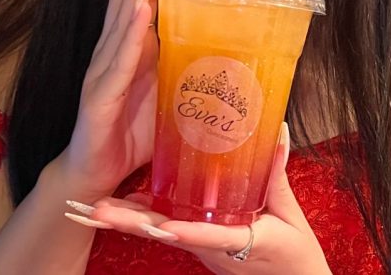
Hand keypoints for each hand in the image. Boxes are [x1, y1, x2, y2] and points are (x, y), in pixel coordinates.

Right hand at [57, 0, 205, 197]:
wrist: (97, 180)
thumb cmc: (134, 137)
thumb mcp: (172, 98)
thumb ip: (192, 74)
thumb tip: (234, 58)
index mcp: (133, 52)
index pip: (144, 3)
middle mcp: (114, 54)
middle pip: (128, 0)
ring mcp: (103, 73)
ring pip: (119, 21)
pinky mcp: (97, 97)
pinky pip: (115, 62)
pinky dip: (128, 34)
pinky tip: (140, 13)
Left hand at [81, 123, 331, 274]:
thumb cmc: (296, 256)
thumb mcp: (291, 217)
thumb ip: (277, 176)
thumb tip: (273, 133)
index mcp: (240, 244)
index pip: (210, 239)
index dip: (186, 232)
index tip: (164, 226)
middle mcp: (212, 251)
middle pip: (167, 237)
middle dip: (131, 224)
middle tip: (97, 210)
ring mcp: (203, 251)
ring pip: (160, 235)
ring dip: (128, 222)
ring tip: (94, 208)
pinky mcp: (200, 248)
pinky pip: (166, 233)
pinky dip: (143, 220)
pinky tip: (121, 207)